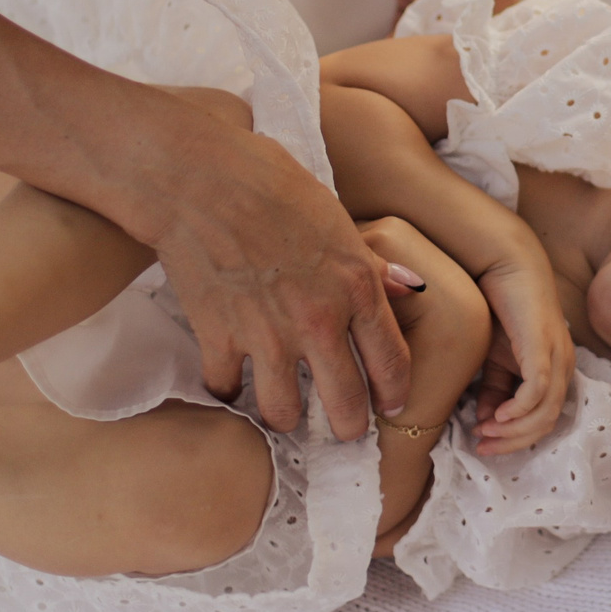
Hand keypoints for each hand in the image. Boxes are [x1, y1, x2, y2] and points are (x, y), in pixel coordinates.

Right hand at [143, 110, 411, 439]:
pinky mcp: (217, 337)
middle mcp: (319, 320)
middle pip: (345, 404)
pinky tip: (232, 384)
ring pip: (284, 412)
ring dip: (287, 419)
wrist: (201, 178)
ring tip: (287, 416)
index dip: (394, 394)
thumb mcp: (339, 219)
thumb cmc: (273, 184)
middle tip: (344, 432)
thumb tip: (409, 287)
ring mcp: (267, 334)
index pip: (391, 362)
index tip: (390, 408)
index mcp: (357, 286)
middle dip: (348, 428)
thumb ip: (372, 263)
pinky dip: (228, 391)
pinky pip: (227, 389)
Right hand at [468, 257, 570, 454]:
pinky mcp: (545, 347)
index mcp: (557, 371)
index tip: (484, 445)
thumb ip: (494, 390)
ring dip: (513, 430)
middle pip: (547, 423)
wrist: (506, 265)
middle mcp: (565, 366)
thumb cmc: (501, 309)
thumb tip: (485, 423)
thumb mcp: (494, 359)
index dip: (515, 440)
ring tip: (484, 430)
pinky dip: (519, 409)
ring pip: (545, 412)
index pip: (544, 421)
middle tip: (482, 446)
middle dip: (513, 442)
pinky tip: (498, 414)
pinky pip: (539, 390)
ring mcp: (558, 356)